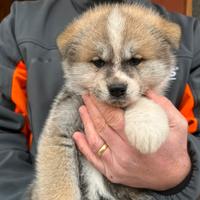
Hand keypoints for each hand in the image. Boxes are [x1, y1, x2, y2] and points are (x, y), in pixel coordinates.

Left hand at [73, 91, 190, 190]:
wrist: (172, 176)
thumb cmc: (174, 150)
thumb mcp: (177, 124)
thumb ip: (162, 105)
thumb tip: (146, 91)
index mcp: (138, 139)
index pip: (112, 117)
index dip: (101, 104)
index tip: (96, 93)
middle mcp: (124, 153)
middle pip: (101, 126)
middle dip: (92, 108)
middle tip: (87, 97)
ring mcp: (116, 164)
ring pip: (94, 141)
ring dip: (86, 123)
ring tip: (82, 109)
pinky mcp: (113, 172)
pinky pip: (94, 159)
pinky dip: (83, 147)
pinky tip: (77, 136)